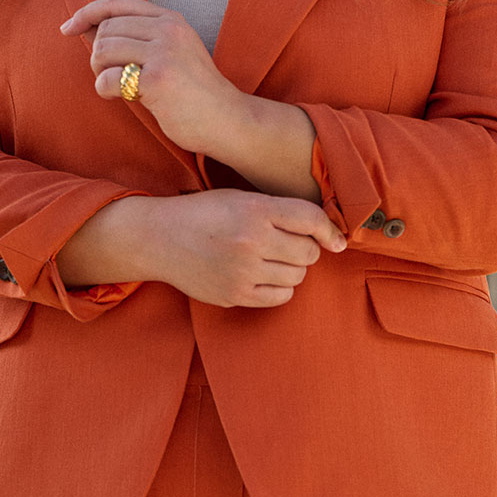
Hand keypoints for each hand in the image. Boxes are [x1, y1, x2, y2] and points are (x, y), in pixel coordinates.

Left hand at [61, 0, 241, 155]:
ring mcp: (163, 53)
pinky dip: (105, 90)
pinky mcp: (157, 80)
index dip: (87, 12)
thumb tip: (86, 26)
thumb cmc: (194, 91)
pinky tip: (122, 98)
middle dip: (99, 55)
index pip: (118, 3)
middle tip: (114, 77)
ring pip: (102, 51)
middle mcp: (168, 30)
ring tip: (119, 87)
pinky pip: (108, 79)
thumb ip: (135, 37)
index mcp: (171, 19)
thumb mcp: (171, 52)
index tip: (68, 28)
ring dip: (101, 73)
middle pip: (106, 30)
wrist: (228, 120)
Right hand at [140, 189, 344, 307]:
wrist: (159, 238)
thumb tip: (328, 236)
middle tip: (288, 244)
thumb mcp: (242, 198)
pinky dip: (280, 288)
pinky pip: (280, 297)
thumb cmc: (205, 213)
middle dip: (306, 249)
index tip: (337, 241)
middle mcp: (251, 240)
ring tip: (273, 259)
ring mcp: (242, 271)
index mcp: (255, 209)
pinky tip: (265, 275)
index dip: (330, 231)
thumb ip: (282, 212)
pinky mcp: (234, 295)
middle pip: (308, 252)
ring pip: (297, 276)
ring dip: (293, 269)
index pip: (311, 219)